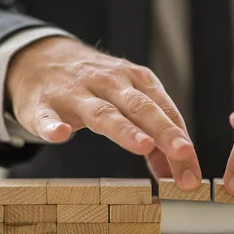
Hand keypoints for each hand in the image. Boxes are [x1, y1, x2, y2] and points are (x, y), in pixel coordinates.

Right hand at [6, 36, 200, 189]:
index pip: (164, 112)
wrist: (41, 58)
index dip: (181, 142)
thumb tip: (175, 172)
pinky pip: (47, 116)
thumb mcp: (127, 102)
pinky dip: (52, 125)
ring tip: (143, 146)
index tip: (192, 174)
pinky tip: (60, 135)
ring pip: (102, 112)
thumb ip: (152, 135)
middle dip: (164, 131)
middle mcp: (109, 83)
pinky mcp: (42, 104)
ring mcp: (75, 92)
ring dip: (124, 129)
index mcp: (136, 81)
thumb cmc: (95, 86)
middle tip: (183, 153)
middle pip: (141, 108)